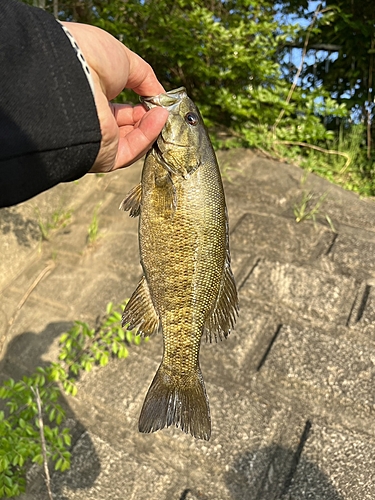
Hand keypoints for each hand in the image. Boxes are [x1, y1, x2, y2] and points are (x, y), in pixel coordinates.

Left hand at [61, 22, 167, 172]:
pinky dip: (149, 134)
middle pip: (127, 126)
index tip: (156, 97)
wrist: (70, 74)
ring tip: (163, 110)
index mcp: (90, 98)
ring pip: (133, 139)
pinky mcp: (104, 157)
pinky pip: (133, 149)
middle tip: (162, 106)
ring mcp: (97, 141)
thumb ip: (145, 78)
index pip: (119, 109)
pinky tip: (159, 117)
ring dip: (151, 125)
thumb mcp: (123, 60)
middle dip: (147, 116)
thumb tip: (160, 95)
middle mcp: (92, 122)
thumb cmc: (88, 58)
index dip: (140, 103)